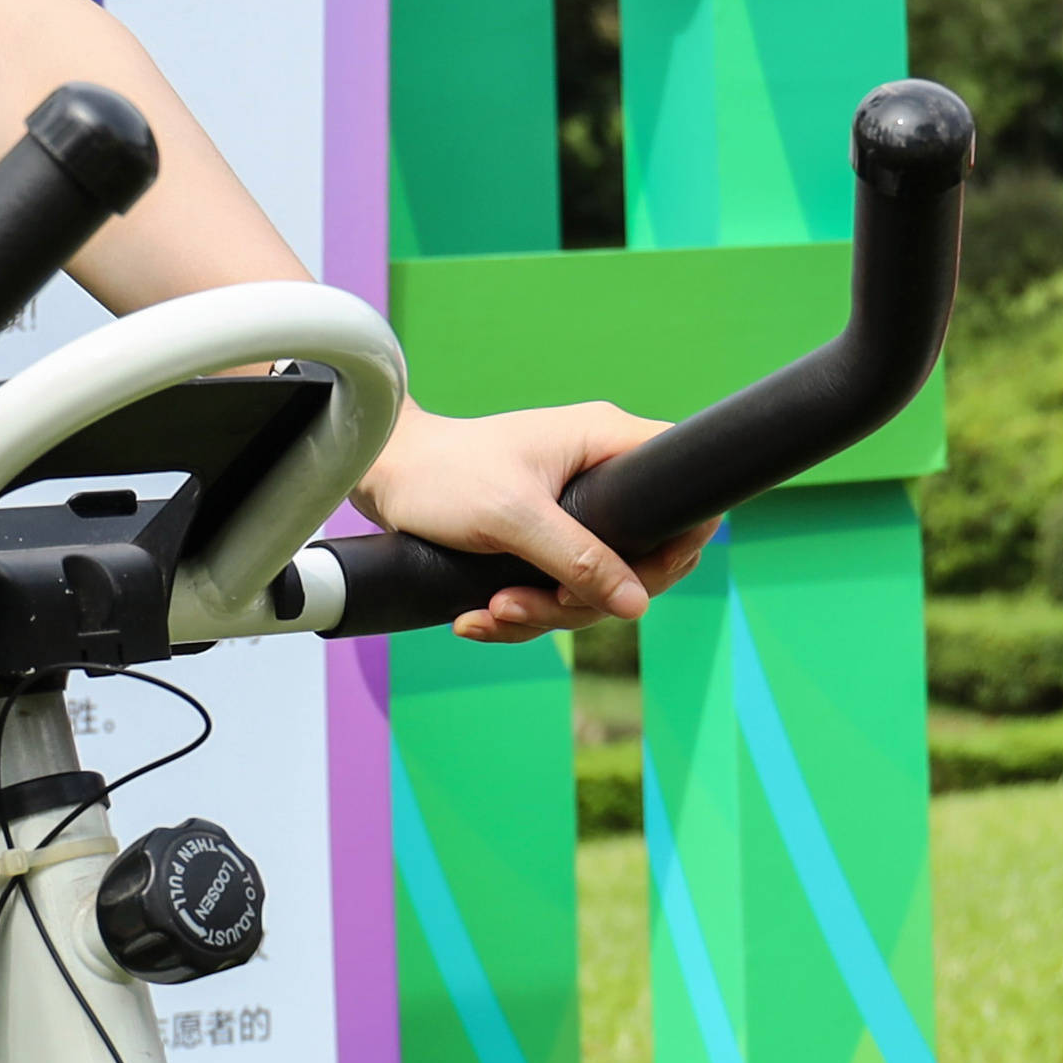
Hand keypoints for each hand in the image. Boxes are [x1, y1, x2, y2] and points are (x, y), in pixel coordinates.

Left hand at [357, 398, 707, 642]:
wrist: (380, 475)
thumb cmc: (442, 476)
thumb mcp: (512, 519)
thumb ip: (579, 560)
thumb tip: (636, 605)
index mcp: (605, 444)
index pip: (681, 488)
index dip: (677, 544)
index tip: (635, 586)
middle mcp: (598, 474)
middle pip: (638, 557)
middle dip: (583, 599)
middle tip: (530, 605)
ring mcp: (571, 510)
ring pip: (592, 584)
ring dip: (541, 613)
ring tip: (489, 613)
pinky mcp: (541, 538)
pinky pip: (555, 589)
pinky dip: (520, 612)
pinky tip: (478, 618)